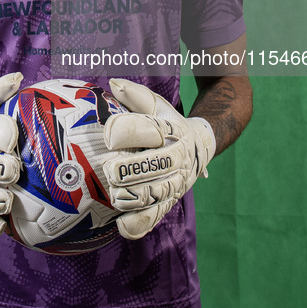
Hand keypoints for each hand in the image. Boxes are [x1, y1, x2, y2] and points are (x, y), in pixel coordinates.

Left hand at [103, 79, 215, 239]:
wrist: (199, 147)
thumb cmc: (167, 122)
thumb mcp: (156, 105)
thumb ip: (135, 95)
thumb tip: (113, 83)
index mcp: (171, 131)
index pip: (150, 130)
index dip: (126, 131)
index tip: (107, 133)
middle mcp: (176, 157)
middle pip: (152, 165)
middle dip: (126, 168)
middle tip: (108, 168)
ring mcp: (174, 182)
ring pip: (153, 194)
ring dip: (130, 196)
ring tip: (113, 193)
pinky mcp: (169, 203)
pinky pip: (153, 218)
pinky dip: (137, 224)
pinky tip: (122, 224)